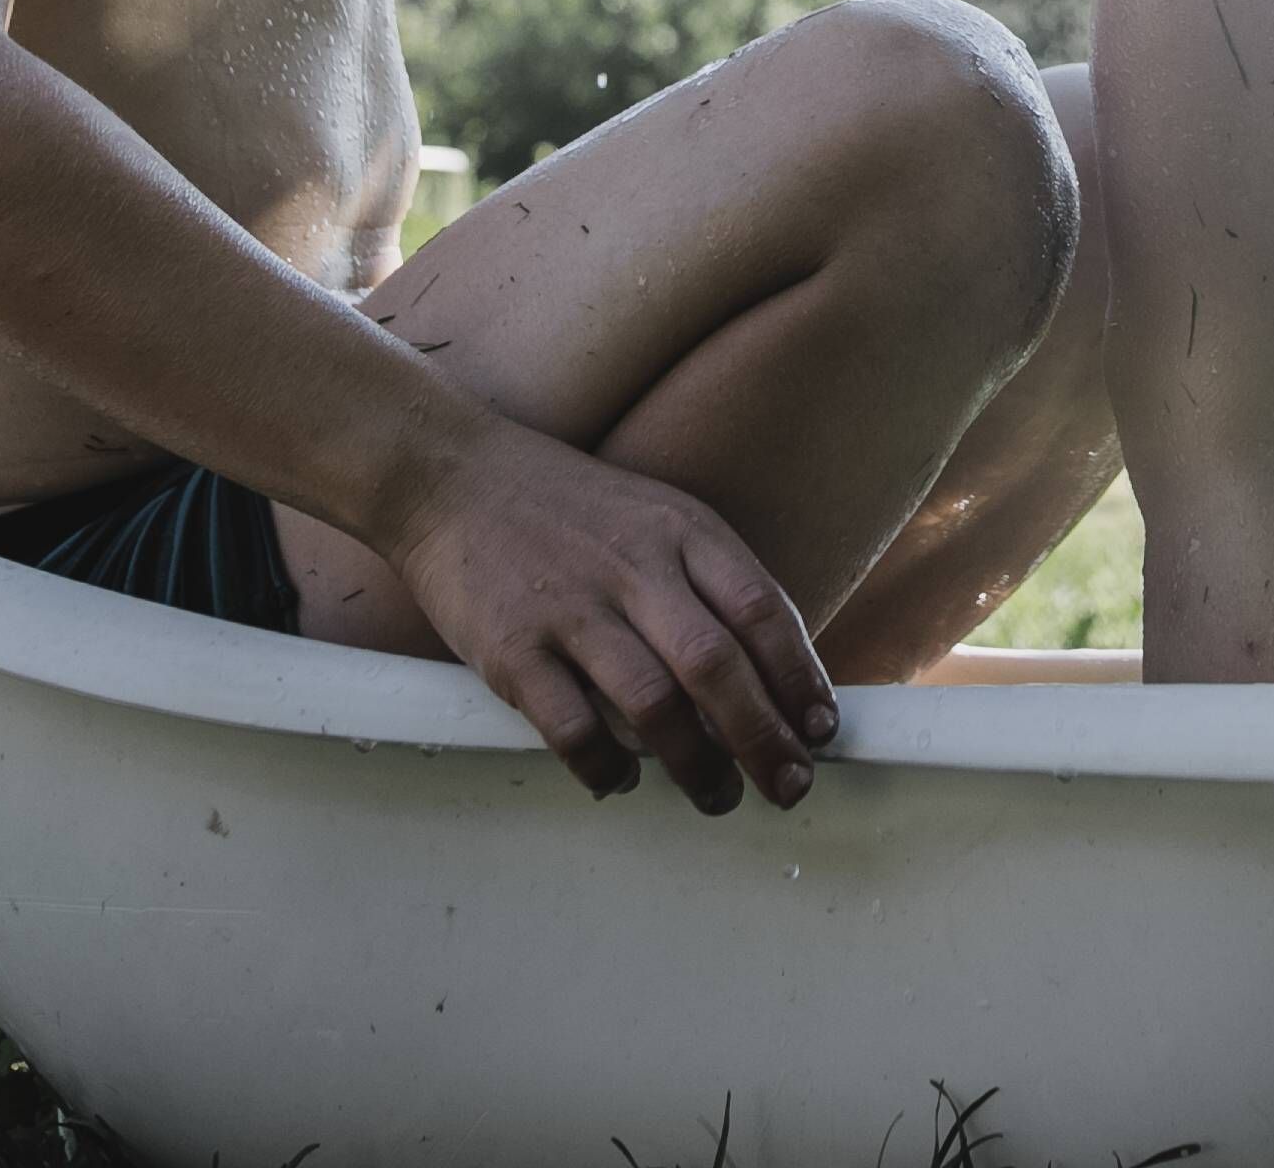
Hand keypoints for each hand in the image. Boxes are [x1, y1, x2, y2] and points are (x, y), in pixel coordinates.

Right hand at [382, 421, 835, 809]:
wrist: (452, 476)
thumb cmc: (568, 510)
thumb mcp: (657, 515)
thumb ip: (710, 581)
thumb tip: (772, 671)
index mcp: (681, 531)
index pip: (763, 609)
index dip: (800, 677)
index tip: (821, 728)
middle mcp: (634, 567)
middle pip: (717, 666)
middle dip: (765, 739)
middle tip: (790, 787)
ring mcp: (571, 608)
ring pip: (654, 704)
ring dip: (697, 766)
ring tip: (718, 797)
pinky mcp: (512, 648)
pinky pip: (571, 726)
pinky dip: (605, 765)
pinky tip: (621, 780)